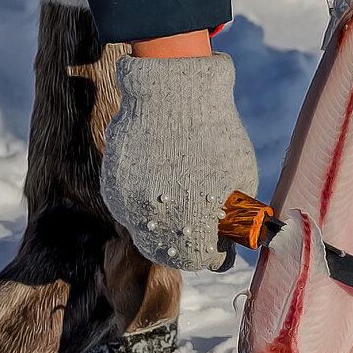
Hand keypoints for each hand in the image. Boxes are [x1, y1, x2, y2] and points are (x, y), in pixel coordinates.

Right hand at [101, 53, 257, 270]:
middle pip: (167, 252)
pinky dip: (145, 205)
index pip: (199, 260)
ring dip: (164, 225)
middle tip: (199, 233)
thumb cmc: (216, 135)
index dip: (213, 253)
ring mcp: (127, 203)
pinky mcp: (111, 186)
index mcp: (190, 220)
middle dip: (186, 246)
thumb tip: (227, 240)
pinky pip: (129, 209)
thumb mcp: (241, 178)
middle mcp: (153, 218)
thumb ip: (234, 217)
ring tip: (182, 202)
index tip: (219, 245)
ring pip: (145, 231)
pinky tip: (160, 183)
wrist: (173, 92)